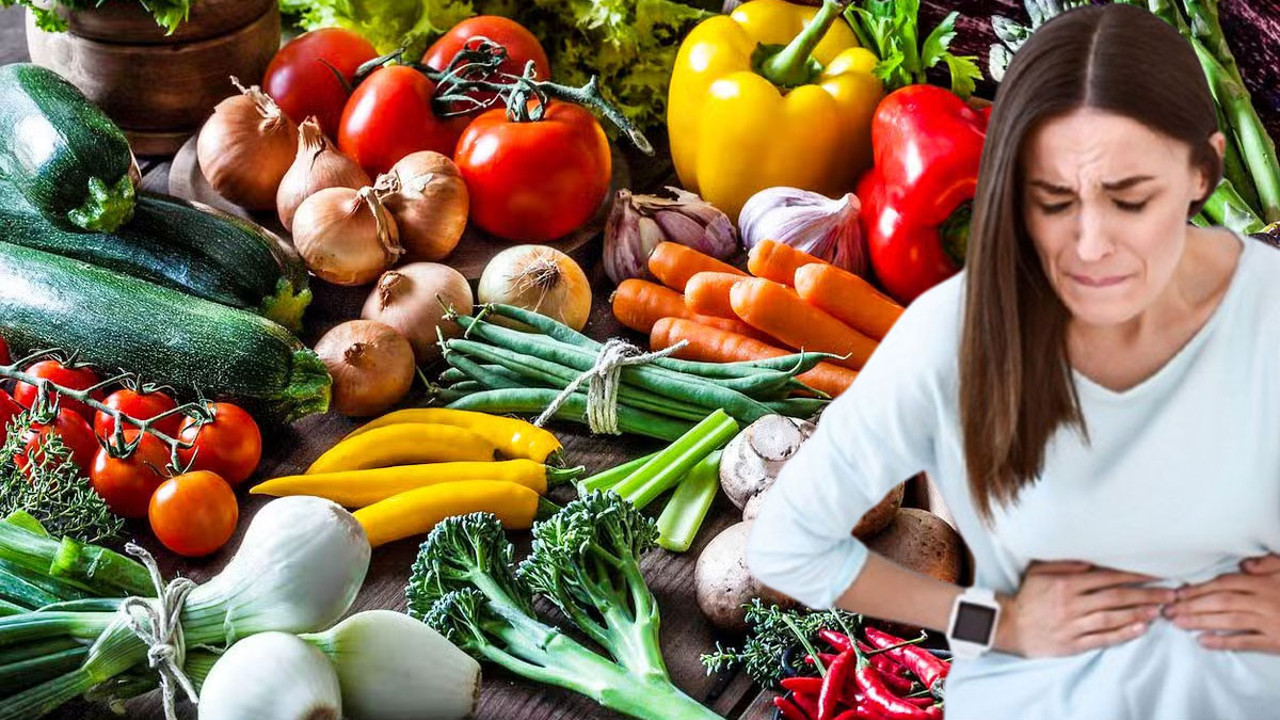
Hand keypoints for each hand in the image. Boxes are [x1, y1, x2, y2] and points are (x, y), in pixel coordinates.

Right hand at [995, 561, 1175, 657]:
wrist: (1009, 626)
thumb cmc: (1027, 596)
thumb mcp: (1038, 572)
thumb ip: (1064, 563)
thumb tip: (1091, 560)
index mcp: (1066, 583)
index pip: (1107, 577)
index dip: (1133, 575)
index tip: (1156, 573)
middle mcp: (1072, 603)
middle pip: (1116, 597)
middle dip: (1146, 594)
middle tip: (1170, 594)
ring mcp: (1074, 625)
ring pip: (1113, 618)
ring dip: (1138, 613)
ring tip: (1160, 610)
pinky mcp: (1073, 643)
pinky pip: (1103, 638)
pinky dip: (1124, 634)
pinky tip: (1140, 629)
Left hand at [1165, 554, 1279, 652]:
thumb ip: (1267, 565)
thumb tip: (1243, 564)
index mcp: (1265, 584)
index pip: (1226, 583)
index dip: (1200, 587)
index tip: (1178, 592)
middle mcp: (1265, 601)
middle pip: (1222, 601)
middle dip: (1192, 605)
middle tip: (1168, 609)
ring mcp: (1270, 622)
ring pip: (1229, 620)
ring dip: (1201, 621)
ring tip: (1177, 622)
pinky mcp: (1276, 641)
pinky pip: (1246, 641)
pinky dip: (1224, 642)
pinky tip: (1203, 641)